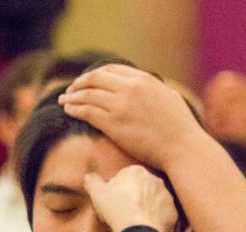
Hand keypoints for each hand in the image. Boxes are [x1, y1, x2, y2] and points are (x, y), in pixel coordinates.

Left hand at [59, 64, 210, 169]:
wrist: (182, 147)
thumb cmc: (179, 128)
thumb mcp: (167, 97)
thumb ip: (150, 89)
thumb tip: (140, 87)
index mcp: (144, 79)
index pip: (111, 69)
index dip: (95, 74)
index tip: (86, 81)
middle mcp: (131, 88)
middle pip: (95, 79)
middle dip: (79, 83)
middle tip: (70, 89)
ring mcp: (121, 105)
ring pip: (88, 95)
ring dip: (72, 96)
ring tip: (64, 100)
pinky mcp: (114, 124)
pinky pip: (87, 112)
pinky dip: (75, 109)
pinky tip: (68, 111)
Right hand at [84, 165, 177, 231]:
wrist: (137, 229)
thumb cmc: (116, 209)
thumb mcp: (97, 194)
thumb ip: (93, 182)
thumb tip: (89, 177)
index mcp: (136, 171)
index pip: (126, 176)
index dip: (119, 188)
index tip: (114, 200)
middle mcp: (154, 179)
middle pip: (142, 186)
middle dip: (135, 195)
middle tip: (124, 210)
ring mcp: (166, 195)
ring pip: (154, 199)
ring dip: (146, 206)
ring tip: (135, 220)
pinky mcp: (172, 210)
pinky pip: (163, 213)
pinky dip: (156, 218)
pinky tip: (146, 226)